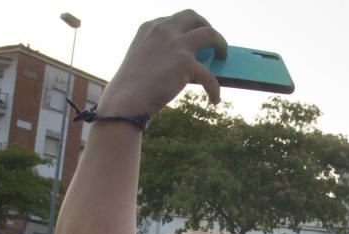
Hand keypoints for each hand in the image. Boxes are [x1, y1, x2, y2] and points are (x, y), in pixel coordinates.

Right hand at [97, 10, 226, 118]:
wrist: (125, 102)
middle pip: (193, 16)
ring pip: (211, 34)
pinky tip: (215, 99)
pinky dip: (214, 89)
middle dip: (205, 25)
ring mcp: (176, 44)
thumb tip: (185, 64)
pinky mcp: (186, 63)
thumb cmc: (130, 88)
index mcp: (149, 27)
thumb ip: (157, 52)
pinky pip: (210, 76)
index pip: (174, 19)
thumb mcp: (140, 59)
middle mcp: (163, 30)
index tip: (192, 37)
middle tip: (211, 41)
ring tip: (223, 56)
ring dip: (221, 43)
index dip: (186, 28)